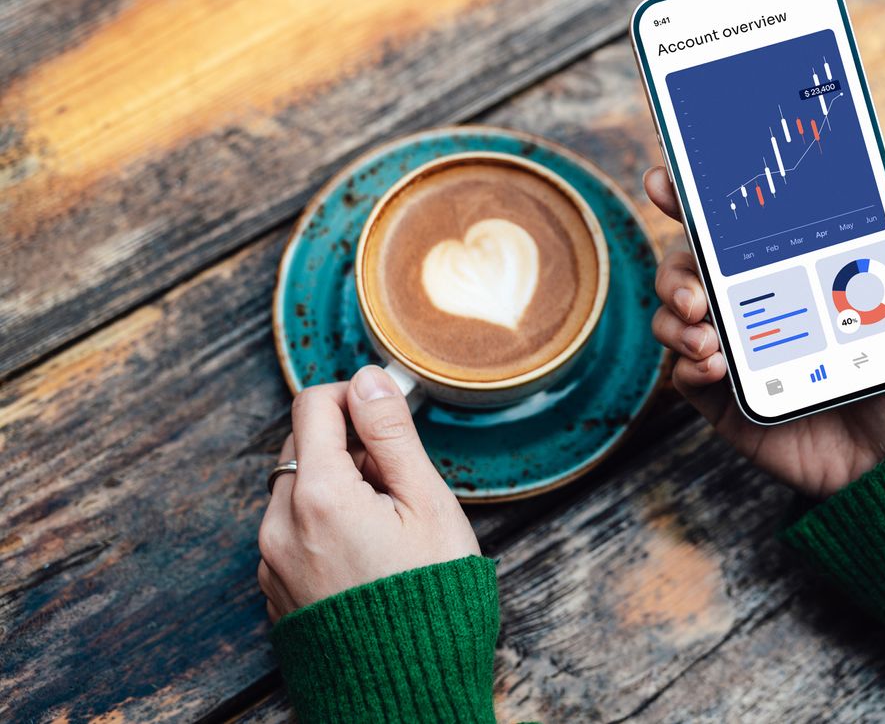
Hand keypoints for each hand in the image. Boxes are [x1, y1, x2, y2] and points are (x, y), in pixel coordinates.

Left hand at [257, 365, 479, 621]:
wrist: (408, 688)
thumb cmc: (430, 595)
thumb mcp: (427, 504)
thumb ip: (392, 435)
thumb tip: (369, 379)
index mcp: (318, 494)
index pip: (314, 405)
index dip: (354, 396)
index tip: (387, 413)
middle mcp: (280, 524)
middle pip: (301, 446)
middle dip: (347, 447)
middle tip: (398, 483)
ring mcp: (271, 561)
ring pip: (295, 490)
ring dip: (334, 486)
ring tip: (386, 525)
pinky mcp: (275, 590)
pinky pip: (291, 532)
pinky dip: (322, 525)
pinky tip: (365, 555)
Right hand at [645, 158, 884, 497]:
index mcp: (783, 271)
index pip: (727, 228)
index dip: (687, 200)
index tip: (663, 182)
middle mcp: (749, 305)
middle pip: (684, 268)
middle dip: (674, 270)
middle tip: (696, 289)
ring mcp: (734, 352)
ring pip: (673, 317)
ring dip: (675, 316)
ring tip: (708, 332)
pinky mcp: (725, 401)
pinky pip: (683, 376)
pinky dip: (688, 365)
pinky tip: (716, 365)